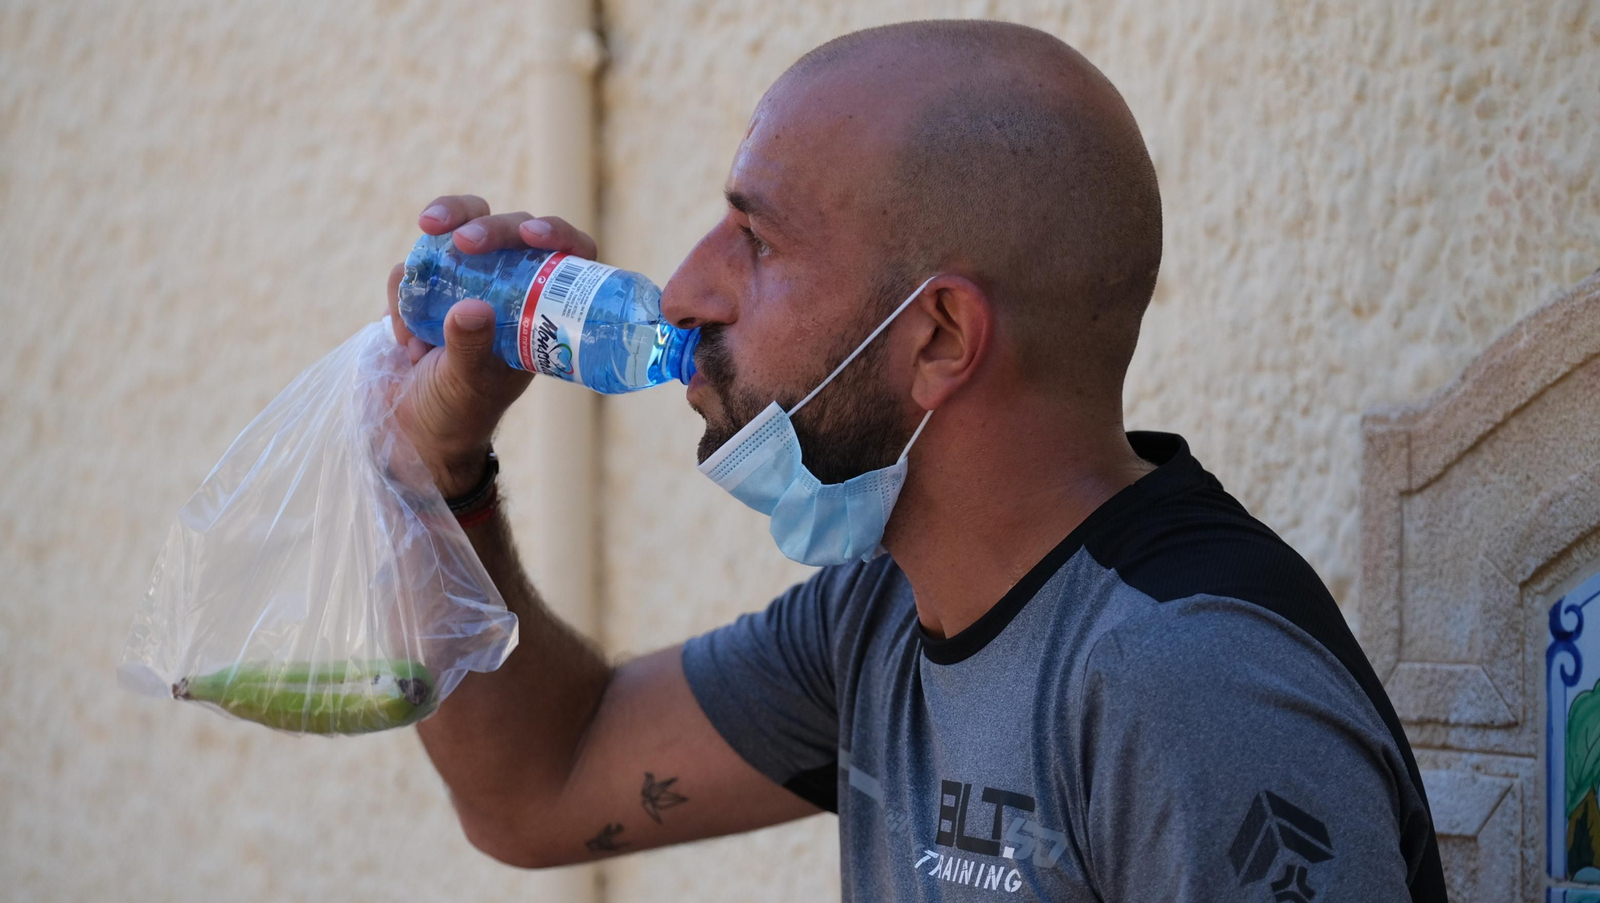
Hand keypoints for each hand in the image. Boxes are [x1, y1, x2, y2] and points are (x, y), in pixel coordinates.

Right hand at [387, 194, 600, 495]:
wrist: (412, 432)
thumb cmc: (459, 413)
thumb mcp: (469, 383)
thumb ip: (470, 347)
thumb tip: (472, 307)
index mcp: (539, 311)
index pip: (565, 255)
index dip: (557, 233)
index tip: (534, 235)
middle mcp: (508, 288)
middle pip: (511, 229)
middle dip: (486, 226)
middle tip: (463, 242)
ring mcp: (465, 281)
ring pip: (460, 227)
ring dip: (435, 245)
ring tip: (413, 291)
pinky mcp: (424, 286)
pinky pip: (413, 265)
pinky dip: (401, 293)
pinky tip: (406, 342)